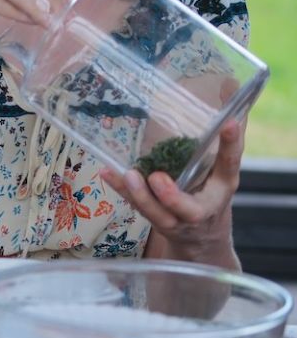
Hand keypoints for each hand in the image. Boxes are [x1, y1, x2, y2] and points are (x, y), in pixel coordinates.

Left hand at [101, 121, 242, 266]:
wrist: (203, 239)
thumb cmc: (210, 194)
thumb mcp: (222, 173)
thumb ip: (221, 144)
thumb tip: (227, 98)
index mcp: (223, 187)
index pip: (230, 164)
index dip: (231, 145)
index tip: (229, 123)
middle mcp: (201, 208)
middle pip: (189, 209)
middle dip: (172, 197)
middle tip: (157, 177)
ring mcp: (176, 220)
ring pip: (157, 213)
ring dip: (140, 195)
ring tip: (128, 175)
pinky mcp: (155, 220)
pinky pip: (136, 205)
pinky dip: (120, 189)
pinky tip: (106, 172)